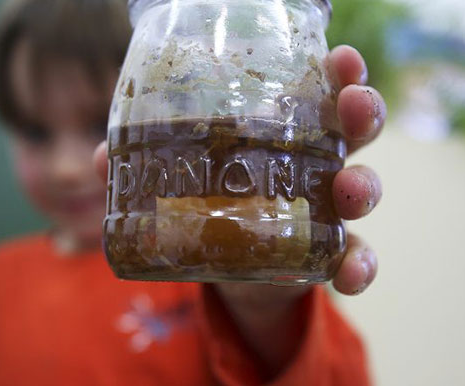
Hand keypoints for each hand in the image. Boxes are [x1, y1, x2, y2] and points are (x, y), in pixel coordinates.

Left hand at [93, 45, 383, 297]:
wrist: (231, 273)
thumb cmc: (211, 208)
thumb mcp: (181, 184)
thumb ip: (143, 169)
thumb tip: (100, 158)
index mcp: (282, 134)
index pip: (316, 93)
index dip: (335, 73)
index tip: (338, 57)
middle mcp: (313, 165)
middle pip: (352, 129)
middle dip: (361, 112)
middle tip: (355, 105)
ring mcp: (325, 211)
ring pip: (360, 188)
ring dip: (364, 185)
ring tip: (350, 191)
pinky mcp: (325, 257)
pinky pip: (355, 258)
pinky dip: (359, 266)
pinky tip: (350, 273)